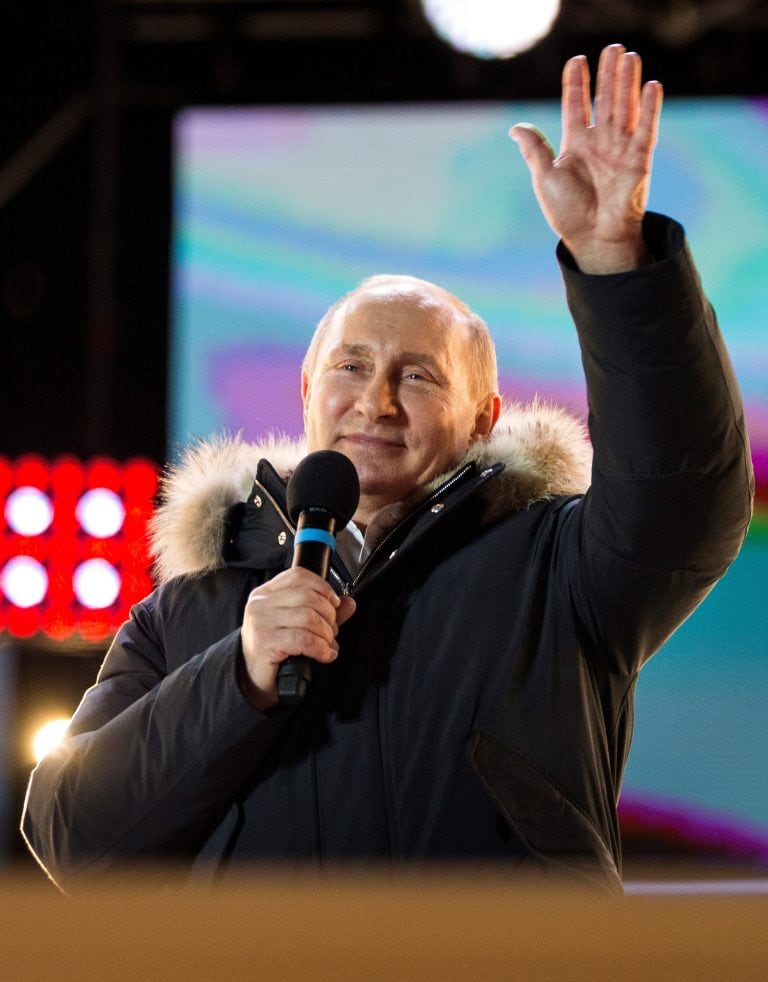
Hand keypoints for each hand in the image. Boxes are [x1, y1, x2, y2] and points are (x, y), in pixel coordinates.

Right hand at [240, 567, 355, 707]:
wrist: (253, 680)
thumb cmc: (274, 651)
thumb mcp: (298, 626)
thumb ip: (323, 612)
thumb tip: (349, 603)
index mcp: (266, 594)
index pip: (298, 575)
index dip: (322, 587)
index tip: (334, 603)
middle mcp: (260, 604)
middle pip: (307, 596)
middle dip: (328, 615)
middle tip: (331, 632)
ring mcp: (261, 622)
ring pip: (308, 617)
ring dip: (326, 634)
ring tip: (327, 644)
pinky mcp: (265, 642)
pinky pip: (303, 639)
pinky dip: (320, 648)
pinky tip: (324, 655)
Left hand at [510, 44, 662, 272]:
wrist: (592, 237)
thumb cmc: (567, 212)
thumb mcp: (545, 177)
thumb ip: (534, 149)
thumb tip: (515, 127)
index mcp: (576, 146)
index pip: (576, 106)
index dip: (576, 84)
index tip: (577, 60)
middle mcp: (599, 143)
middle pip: (605, 100)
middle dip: (607, 75)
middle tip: (611, 49)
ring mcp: (620, 150)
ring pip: (625, 107)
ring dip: (627, 82)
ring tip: (628, 56)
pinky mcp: (639, 160)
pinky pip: (646, 129)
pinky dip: (649, 108)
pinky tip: (651, 86)